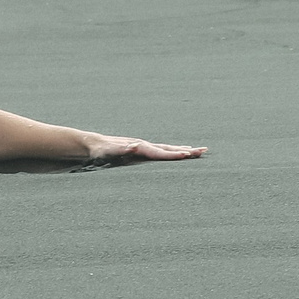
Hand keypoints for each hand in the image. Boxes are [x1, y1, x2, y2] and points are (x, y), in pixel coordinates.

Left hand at [85, 134, 205, 162]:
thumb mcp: (108, 152)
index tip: (188, 155)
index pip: (160, 152)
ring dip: (183, 150)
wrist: (94, 143)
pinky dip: (174, 151)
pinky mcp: (143, 150)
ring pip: (167, 148)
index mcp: (140, 147)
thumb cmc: (101, 151)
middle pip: (169, 148)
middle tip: (204, 151)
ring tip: (198, 151)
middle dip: (186, 150)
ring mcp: (144, 146)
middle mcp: (145, 145)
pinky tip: (180, 152)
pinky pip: (162, 151)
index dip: (174, 154)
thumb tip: (134, 145)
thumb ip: (120, 149)